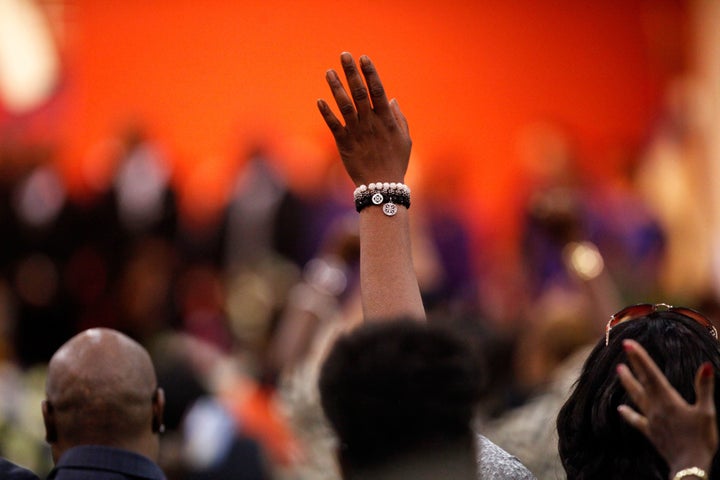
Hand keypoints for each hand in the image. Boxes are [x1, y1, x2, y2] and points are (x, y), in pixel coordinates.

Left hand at [317, 52, 410, 185]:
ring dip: (336, 87)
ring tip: (329, 71)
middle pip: (359, 92)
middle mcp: (370, 123)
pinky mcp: (344, 144)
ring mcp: (356, 133)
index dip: (370, 73)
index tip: (363, 58)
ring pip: (344, 105)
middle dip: (352, 72)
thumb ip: (398, 118)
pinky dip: (326, 112)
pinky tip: (320, 100)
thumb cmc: (396, 163)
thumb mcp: (405, 140)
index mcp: (386, 120)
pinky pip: (333, 125)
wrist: (381, 187)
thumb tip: (391, 99)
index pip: (377, 91)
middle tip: (344, 55)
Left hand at [617, 339, 717, 476]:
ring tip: (619, 370)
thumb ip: (704, 387)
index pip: (651, 373)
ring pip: (636, 397)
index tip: (628, 343)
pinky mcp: (650, 432)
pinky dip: (629, 414)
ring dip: (628, 383)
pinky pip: (637, 420)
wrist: (689, 466)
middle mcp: (655, 407)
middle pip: (642, 381)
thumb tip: (706, 365)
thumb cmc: (701, 439)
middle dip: (633, 364)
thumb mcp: (707, 412)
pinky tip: (621, 409)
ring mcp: (651, 420)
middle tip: (624, 348)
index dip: (640, 357)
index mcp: (668, 399)